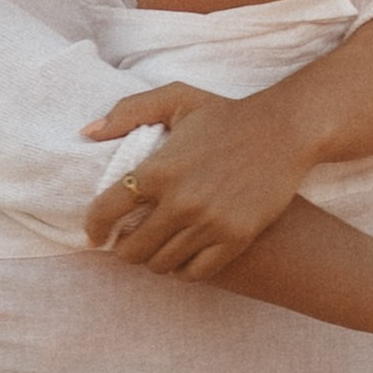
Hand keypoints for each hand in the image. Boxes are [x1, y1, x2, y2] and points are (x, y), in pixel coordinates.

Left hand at [82, 83, 310, 275]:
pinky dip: (182, 270)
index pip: (106, 211)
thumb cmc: (225, 115)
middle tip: (127, 243)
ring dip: (152, 260)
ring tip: (155, 249)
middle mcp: (180, 202)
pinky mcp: (235, 239)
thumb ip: (128, 111)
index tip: (95, 234)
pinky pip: (195, 273)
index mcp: (159, 169)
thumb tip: (87, 133)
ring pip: (161, 264)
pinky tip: (181, 258)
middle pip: (131, 249)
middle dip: (123, 249)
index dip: (94, 227)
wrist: (284, 132)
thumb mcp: (176, 99)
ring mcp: (208, 224)